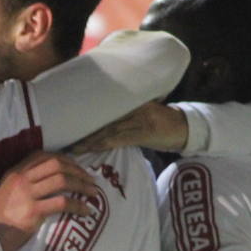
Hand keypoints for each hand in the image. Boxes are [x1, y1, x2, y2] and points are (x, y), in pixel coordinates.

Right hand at [0, 152, 97, 250]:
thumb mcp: (3, 190)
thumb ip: (19, 182)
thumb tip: (39, 181)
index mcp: (15, 172)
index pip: (44, 156)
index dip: (65, 160)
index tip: (76, 168)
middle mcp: (22, 179)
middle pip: (57, 165)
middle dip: (78, 171)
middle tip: (90, 180)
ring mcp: (27, 194)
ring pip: (63, 181)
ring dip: (82, 186)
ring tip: (93, 193)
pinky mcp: (33, 211)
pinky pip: (62, 203)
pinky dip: (78, 206)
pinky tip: (86, 211)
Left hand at [69, 102, 187, 154]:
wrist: (185, 128)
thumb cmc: (160, 123)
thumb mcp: (142, 113)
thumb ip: (123, 114)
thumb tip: (99, 121)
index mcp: (132, 101)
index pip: (104, 106)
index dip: (85, 114)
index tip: (67, 121)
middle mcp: (135, 108)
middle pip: (104, 118)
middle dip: (83, 128)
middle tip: (64, 135)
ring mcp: (141, 120)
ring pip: (109, 129)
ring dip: (90, 139)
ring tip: (74, 146)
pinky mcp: (146, 133)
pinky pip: (121, 139)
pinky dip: (105, 144)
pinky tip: (92, 148)